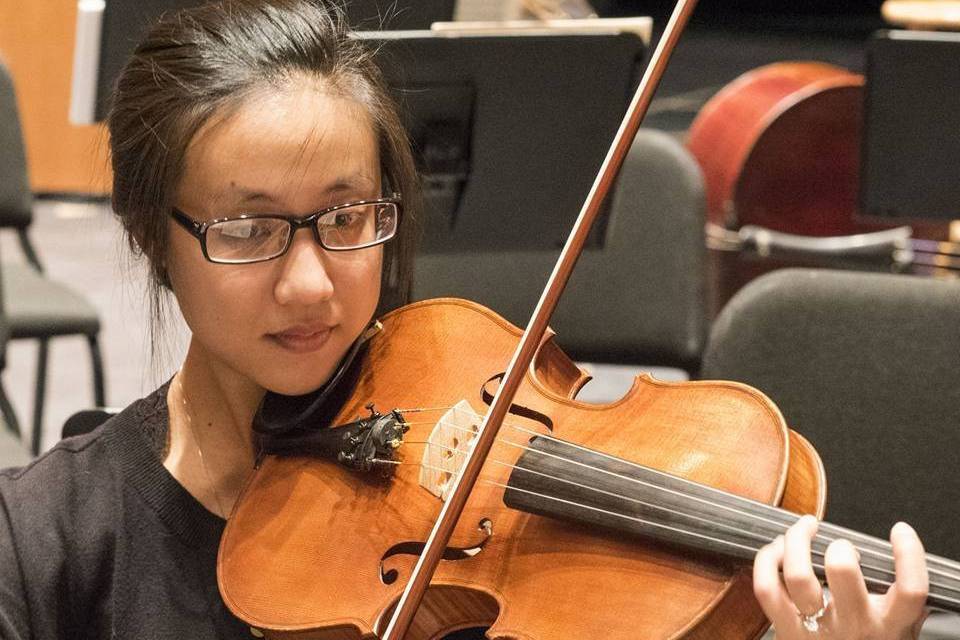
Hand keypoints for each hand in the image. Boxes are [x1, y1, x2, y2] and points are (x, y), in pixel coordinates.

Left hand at [753, 515, 928, 638]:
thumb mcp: (898, 632)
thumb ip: (901, 603)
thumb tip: (906, 562)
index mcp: (888, 625)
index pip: (910, 589)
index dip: (908, 554)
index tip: (900, 531)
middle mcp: (853, 626)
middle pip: (843, 572)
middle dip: (839, 545)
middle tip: (839, 544)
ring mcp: (816, 628)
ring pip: (798, 574)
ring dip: (796, 541)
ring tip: (803, 530)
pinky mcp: (785, 629)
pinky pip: (766, 588)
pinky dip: (766, 560)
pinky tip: (777, 550)